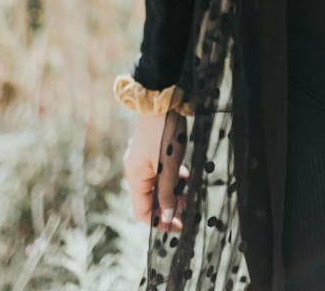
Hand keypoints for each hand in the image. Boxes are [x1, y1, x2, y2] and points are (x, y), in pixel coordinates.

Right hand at [123, 111, 189, 230]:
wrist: (161, 98)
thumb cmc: (165, 132)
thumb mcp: (169, 164)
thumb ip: (168, 191)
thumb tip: (167, 216)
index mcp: (135, 177)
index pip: (142, 211)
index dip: (159, 222)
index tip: (178, 226)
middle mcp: (135, 170)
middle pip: (150, 199)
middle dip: (168, 206)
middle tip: (188, 209)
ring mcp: (141, 159)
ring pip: (156, 185)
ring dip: (172, 191)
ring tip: (189, 191)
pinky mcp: (149, 150)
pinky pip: (159, 172)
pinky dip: (171, 177)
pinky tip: (184, 174)